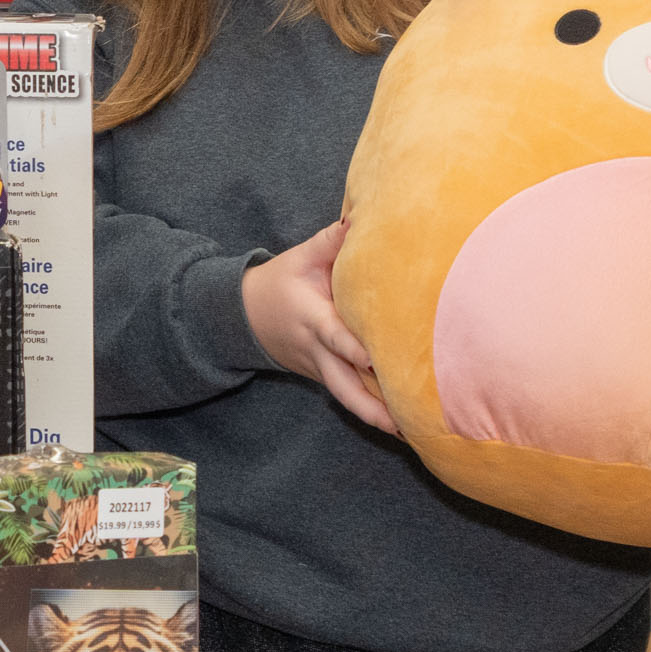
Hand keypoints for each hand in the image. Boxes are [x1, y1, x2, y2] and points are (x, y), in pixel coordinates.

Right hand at [243, 222, 393, 433]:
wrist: (242, 315)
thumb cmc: (279, 281)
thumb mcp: (300, 257)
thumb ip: (331, 241)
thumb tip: (360, 217)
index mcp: (312, 319)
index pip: (335, 337)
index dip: (353, 348)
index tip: (374, 359)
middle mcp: (316, 351)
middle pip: (343, 385)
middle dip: (370, 406)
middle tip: (401, 421)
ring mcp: (318, 368)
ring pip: (346, 397)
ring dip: (374, 417)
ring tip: (408, 434)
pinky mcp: (322, 375)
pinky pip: (347, 393)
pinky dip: (369, 409)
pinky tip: (400, 424)